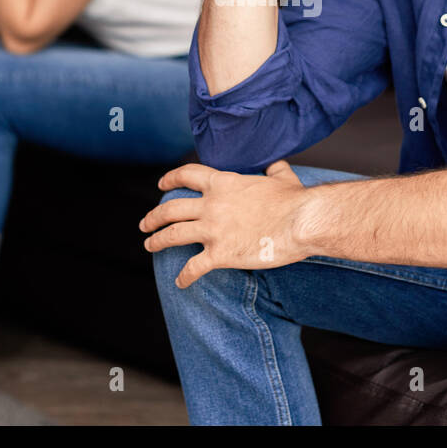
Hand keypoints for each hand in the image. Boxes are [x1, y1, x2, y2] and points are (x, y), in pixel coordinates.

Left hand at [140, 160, 313, 287]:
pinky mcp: (220, 254)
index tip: (161, 185)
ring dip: (157, 241)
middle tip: (145, 223)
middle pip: (171, 208)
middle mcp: (212, 205)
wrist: (301, 220)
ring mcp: (213, 230)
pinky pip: (193, 267)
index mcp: (224, 184)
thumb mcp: (283, 178)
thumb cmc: (295, 200)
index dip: (170, 179)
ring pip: (173, 235)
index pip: (188, 175)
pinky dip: (184, 276)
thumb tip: (276, 165)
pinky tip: (180, 282)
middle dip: (154, 216)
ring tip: (149, 245)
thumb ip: (274, 169)